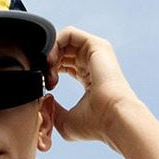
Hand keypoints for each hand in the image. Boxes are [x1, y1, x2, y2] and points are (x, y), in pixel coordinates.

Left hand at [47, 27, 137, 147]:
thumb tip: (46, 98)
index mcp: (89, 79)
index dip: (50, 71)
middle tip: (45, 79)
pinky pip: (69, 33)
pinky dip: (55, 43)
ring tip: (48, 70)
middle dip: (48, 63)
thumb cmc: (95, 125)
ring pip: (64, 41)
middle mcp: (93, 63)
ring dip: (50, 53)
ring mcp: (96, 53)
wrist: (114, 119)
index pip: (65, 65)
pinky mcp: (96, 45)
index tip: (46, 87)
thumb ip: (53, 109)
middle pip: (63, 52)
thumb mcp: (65, 121)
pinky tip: (51, 61)